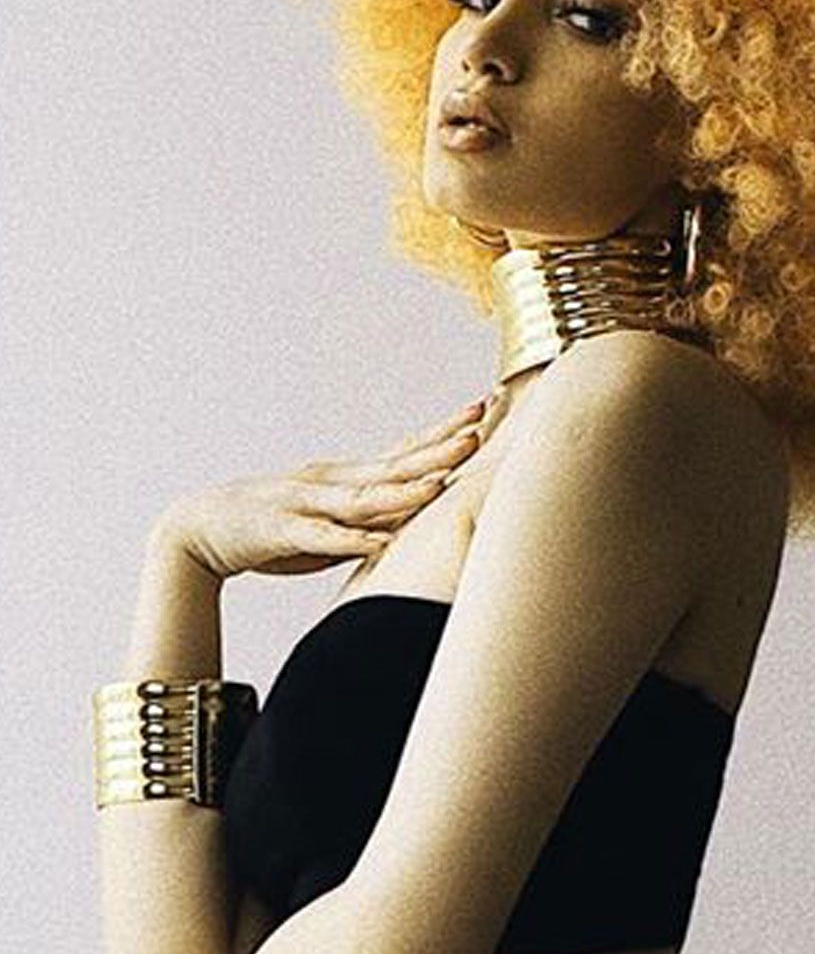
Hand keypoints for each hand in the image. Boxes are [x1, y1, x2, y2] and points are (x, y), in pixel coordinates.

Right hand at [159, 399, 488, 580]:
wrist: (197, 531)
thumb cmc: (269, 531)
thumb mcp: (327, 526)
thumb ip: (367, 523)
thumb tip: (409, 527)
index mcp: (343, 478)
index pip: (401, 451)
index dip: (440, 434)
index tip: (479, 412)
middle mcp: (329, 482)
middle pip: (392, 464)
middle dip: (436, 449)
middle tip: (477, 429)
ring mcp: (306, 503)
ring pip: (363, 497)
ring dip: (403, 490)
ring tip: (440, 482)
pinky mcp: (284, 531)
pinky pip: (324, 537)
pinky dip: (354, 540)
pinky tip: (382, 541)